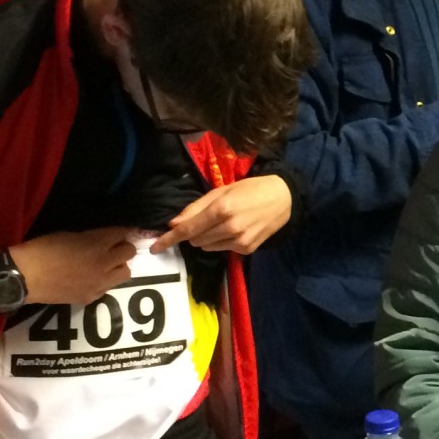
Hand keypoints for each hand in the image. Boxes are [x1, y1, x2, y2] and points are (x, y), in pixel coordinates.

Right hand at [11, 228, 135, 305]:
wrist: (25, 277)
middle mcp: (104, 263)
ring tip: (103, 265)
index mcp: (97, 244)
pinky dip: (103, 282)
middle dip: (122, 249)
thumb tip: (105, 239)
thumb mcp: (69, 235)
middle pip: (129, 253)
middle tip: (110, 249)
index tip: (121, 232)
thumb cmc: (43, 249)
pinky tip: (90, 279)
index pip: (123, 234)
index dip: (123, 232)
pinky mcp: (90, 297)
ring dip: (117, 267)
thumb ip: (92, 237)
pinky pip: (107, 288)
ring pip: (125, 273)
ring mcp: (99, 283)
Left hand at [157, 174, 291, 253]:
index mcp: (221, 209)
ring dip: (206, 237)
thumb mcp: (222, 191)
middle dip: (192, 232)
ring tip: (222, 222)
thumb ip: (196, 208)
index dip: (169, 239)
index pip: (188, 229)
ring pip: (206, 246)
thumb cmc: (250, 189)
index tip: (154, 248)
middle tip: (205, 218)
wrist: (283, 199)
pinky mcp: (246, 249)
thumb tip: (174, 224)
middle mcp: (229, 228)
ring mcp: (239, 241)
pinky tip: (235, 229)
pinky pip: (222, 249)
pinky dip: (221, 241)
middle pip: (195, 239)